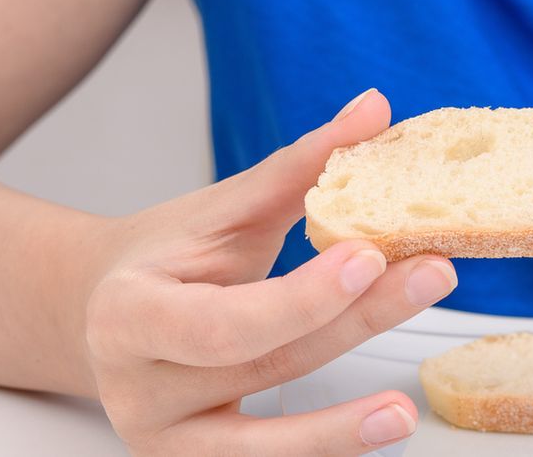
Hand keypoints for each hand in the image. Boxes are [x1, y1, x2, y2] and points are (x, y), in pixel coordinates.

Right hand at [83, 90, 457, 454]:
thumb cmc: (165, 257)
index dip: (301, 297)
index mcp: (130, 312)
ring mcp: (164, 439)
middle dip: (355, 324)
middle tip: (433, 277)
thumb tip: (375, 109)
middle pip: (260, 364)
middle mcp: (138, 386)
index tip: (370, 254)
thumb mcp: (223, 208)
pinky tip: (372, 432)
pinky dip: (318, 448)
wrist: (99, 315)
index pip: (222, 320)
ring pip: (259, 442)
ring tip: (404, 412)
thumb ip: (300, 167)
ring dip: (339, 427)